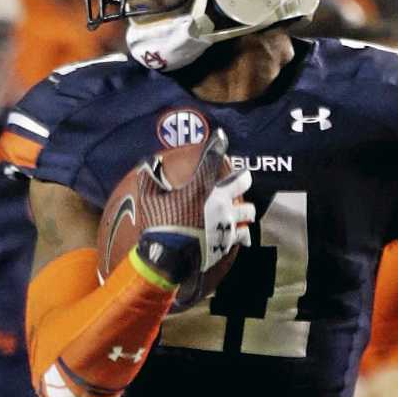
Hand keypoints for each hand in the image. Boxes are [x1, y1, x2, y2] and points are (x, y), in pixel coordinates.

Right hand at [135, 139, 254, 305]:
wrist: (168, 260)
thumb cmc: (158, 227)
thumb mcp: (148, 199)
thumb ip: (150, 178)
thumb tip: (149, 164)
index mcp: (202, 189)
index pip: (212, 159)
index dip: (218, 144)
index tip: (221, 136)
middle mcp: (220, 203)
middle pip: (243, 181)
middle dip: (243, 177)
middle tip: (241, 177)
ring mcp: (227, 223)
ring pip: (249, 210)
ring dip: (246, 208)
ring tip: (242, 210)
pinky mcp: (228, 242)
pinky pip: (243, 235)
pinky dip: (241, 232)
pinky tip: (240, 233)